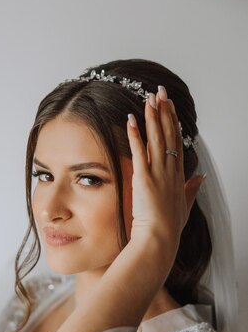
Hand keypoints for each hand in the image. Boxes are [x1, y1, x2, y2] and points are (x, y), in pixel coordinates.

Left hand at [126, 87, 204, 256]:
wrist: (160, 240)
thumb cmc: (170, 228)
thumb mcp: (185, 207)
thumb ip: (192, 190)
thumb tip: (201, 178)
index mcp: (178, 176)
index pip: (176, 143)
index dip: (173, 122)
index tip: (170, 106)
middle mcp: (170, 171)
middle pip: (168, 135)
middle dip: (164, 111)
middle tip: (160, 92)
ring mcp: (158, 174)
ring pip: (156, 139)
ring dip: (153, 117)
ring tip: (149, 97)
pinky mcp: (143, 179)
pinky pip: (139, 152)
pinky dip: (135, 135)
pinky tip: (130, 119)